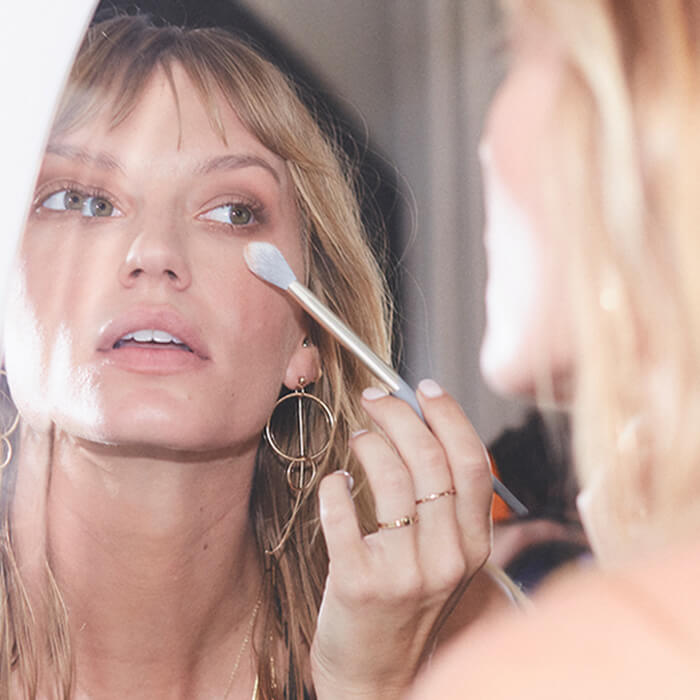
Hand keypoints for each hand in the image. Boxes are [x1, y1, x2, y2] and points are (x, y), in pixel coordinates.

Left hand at [311, 379, 492, 698]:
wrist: (378, 675)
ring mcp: (404, 572)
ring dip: (370, 445)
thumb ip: (445, 507)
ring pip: (390, 479)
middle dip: (400, 415)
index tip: (426, 389)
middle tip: (376, 398)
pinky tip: (334, 483)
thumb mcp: (445, 560)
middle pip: (430, 461)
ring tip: (359, 439)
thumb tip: (425, 431)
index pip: (471, 464)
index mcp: (473, 545)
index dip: (449, 416)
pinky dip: (335, 487)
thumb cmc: (407, 606)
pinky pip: (343, 513)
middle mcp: (446, 557)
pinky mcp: (359, 583)